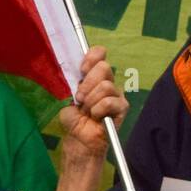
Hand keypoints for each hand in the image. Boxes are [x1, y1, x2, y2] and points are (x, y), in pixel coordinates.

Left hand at [58, 45, 127, 159]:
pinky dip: (98, 110)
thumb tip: (76, 71)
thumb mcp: (67, 96)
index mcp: (94, 75)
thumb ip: (72, 81)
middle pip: (104, 67)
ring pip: (106, 86)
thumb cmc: (74, 118)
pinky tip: (95, 117)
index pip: (100, 53)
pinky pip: (110, 102)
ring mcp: (117, 94)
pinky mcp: (122, 107)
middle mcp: (107, 81)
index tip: (81, 70)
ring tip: (87, 111)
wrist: (78, 138)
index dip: (91, 57)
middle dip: (88, 83)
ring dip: (91, 100)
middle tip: (79, 98)